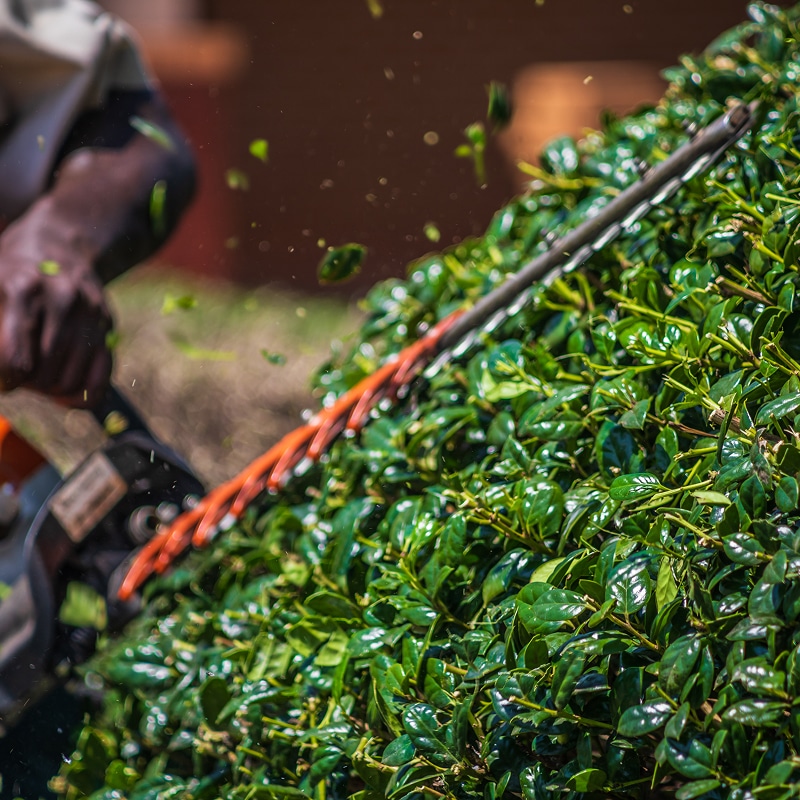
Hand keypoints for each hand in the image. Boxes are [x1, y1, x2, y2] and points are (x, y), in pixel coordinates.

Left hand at [0, 247, 112, 406]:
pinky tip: (66, 398)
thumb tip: (2, 374)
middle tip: (21, 378)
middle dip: (28, 385)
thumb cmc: (12, 269)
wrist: (61, 242)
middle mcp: (63, 301)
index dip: (6, 381)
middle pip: (44, 373)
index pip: (16, 360)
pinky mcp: (108, 324)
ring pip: (71, 379)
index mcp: (24, 289)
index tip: (4, 382)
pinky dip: (84, 396)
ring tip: (39, 379)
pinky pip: (101, 375)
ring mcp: (91, 313)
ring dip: (51, 391)